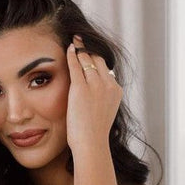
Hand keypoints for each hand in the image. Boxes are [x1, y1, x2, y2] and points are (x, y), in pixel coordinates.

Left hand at [64, 34, 121, 153]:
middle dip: (89, 50)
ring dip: (80, 49)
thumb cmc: (93, 134)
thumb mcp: (104, 113)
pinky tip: (68, 48)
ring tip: (75, 40)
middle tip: (81, 40)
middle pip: (98, 60)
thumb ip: (101, 100)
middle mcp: (108, 85)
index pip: (106, 69)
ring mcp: (95, 85)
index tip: (90, 53)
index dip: (96, 59)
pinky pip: (76, 65)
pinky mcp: (81, 88)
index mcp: (116, 91)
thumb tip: (94, 95)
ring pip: (87, 60)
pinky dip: (72, 55)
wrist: (91, 143)